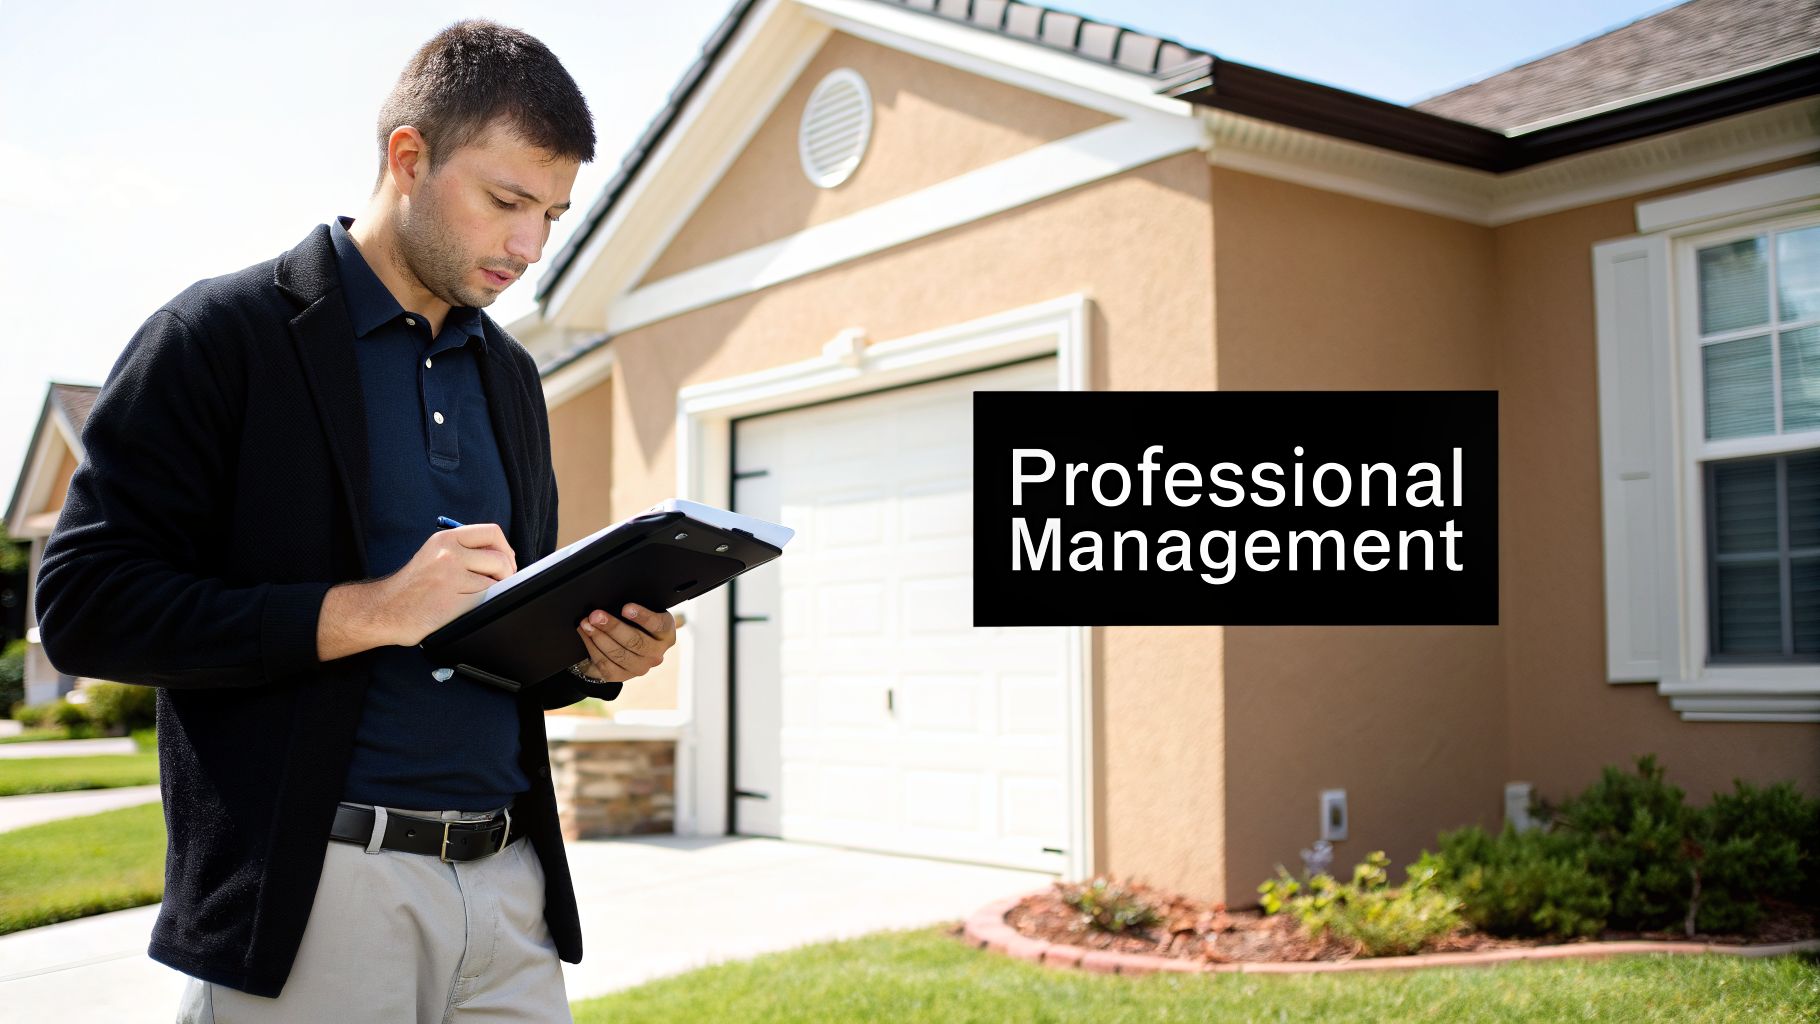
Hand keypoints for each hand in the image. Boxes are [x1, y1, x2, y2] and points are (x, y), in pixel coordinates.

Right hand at [368, 523, 515, 646]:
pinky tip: (470, 606)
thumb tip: (503, 554)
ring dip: (495, 590)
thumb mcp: (434, 554)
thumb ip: (464, 549)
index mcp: (446, 539)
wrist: (384, 609)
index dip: (506, 548)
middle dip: (507, 572)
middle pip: (500, 558)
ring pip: (496, 581)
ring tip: (479, 595)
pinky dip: (484, 603)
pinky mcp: (453, 601)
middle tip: (502, 582)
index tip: (506, 561)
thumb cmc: (413, 586)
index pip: (492, 532)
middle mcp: (449, 554)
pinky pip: (485, 599)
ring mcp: (451, 578)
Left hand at [573, 603, 676, 682]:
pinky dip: (592, 647)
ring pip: (619, 654)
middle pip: (635, 642)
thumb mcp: (640, 612)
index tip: (625, 608)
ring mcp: (640, 667)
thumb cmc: (634, 621)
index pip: (658, 625)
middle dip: (613, 627)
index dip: (642, 617)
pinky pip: (605, 663)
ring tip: (586, 623)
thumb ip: (633, 609)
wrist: (625, 644)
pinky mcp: (622, 676)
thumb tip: (612, 598)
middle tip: (596, 615)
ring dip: (599, 637)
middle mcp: (656, 654)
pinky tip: (585, 634)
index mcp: (666, 634)